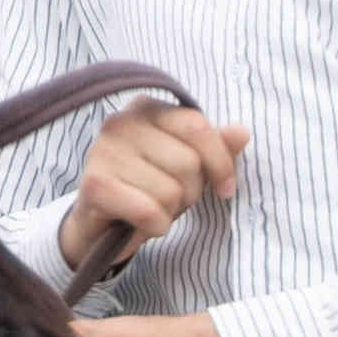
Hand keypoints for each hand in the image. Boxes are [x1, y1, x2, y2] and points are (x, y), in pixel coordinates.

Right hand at [57, 103, 241, 289]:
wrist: (99, 226)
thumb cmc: (146, 189)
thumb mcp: (186, 166)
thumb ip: (214, 147)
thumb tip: (242, 132)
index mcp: (147, 108)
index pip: (197, 127)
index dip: (221, 163)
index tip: (226, 189)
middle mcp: (122, 122)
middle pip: (187, 163)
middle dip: (190, 193)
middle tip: (171, 200)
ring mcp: (104, 151)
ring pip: (170, 191)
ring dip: (169, 213)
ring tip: (151, 209)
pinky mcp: (95, 185)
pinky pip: (148, 211)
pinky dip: (154, 227)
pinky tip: (140, 224)